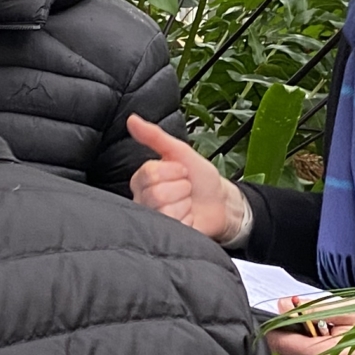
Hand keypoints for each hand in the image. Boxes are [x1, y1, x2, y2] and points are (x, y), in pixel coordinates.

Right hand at [127, 117, 250, 242]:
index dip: (173, 171)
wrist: (222, 202)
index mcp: (143, 179)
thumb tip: (132, 119)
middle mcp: (143, 200)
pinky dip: (188, 220)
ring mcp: (154, 219)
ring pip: (164, 210)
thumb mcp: (179, 151)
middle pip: (156, 194)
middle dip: (181, 188)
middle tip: (186, 189)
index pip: (149, 173)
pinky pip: (174, 225)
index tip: (182, 172)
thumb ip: (154, 136)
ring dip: (185, 204)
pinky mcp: (165, 235)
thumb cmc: (201, 178)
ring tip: (188, 203)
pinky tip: (189, 218)